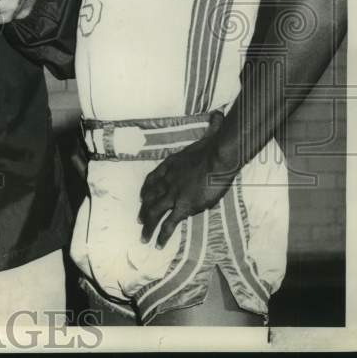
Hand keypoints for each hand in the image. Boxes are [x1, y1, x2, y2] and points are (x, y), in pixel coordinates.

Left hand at [138, 112, 237, 247]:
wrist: (217, 157)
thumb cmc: (214, 147)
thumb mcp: (208, 135)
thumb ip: (211, 126)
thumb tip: (219, 114)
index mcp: (171, 165)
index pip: (152, 179)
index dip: (146, 189)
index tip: (141, 196)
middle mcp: (167, 180)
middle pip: (150, 198)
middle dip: (144, 210)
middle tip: (140, 220)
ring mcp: (174, 194)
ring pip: (155, 213)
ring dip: (148, 226)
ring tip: (143, 237)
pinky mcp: (184, 206)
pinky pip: (170, 224)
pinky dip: (163, 235)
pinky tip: (158, 244)